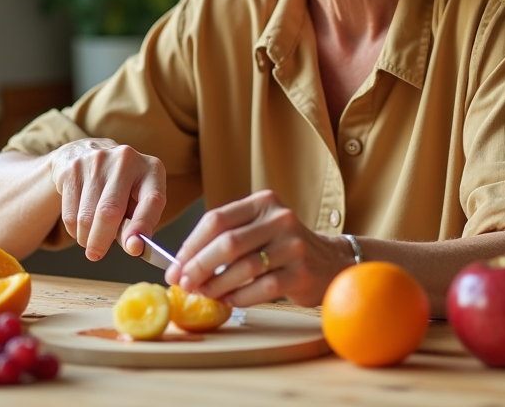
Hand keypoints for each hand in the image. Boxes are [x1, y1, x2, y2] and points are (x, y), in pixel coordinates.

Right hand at [49, 139, 166, 261]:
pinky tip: (80, 225)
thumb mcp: (138, 200)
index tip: (134, 248)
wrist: (88, 152)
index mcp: (151, 168)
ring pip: (86, 217)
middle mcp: (125, 160)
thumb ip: (136, 224)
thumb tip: (133, 247)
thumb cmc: (121, 187)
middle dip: (101, 240)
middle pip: (109, 211)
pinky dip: (74, 230)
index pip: (151, 200)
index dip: (142, 226)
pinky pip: (70, 213)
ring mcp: (96, 161)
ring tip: (90, 238)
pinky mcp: (72, 169)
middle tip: (96, 255)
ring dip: (86, 237)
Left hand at [165, 190, 348, 307]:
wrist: (330, 262)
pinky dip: (239, 297)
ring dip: (216, 285)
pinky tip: (228, 301)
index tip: (175, 265)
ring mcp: (294, 245)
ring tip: (203, 294)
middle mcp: (280, 219)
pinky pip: (261, 289)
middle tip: (183, 283)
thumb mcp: (259, 229)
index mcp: (263, 202)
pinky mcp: (301, 273)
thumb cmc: (284, 247)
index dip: (191, 245)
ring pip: (243, 267)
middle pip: (227, 243)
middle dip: (198, 266)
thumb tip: (182, 263)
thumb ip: (227, 238)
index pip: (216, 219)